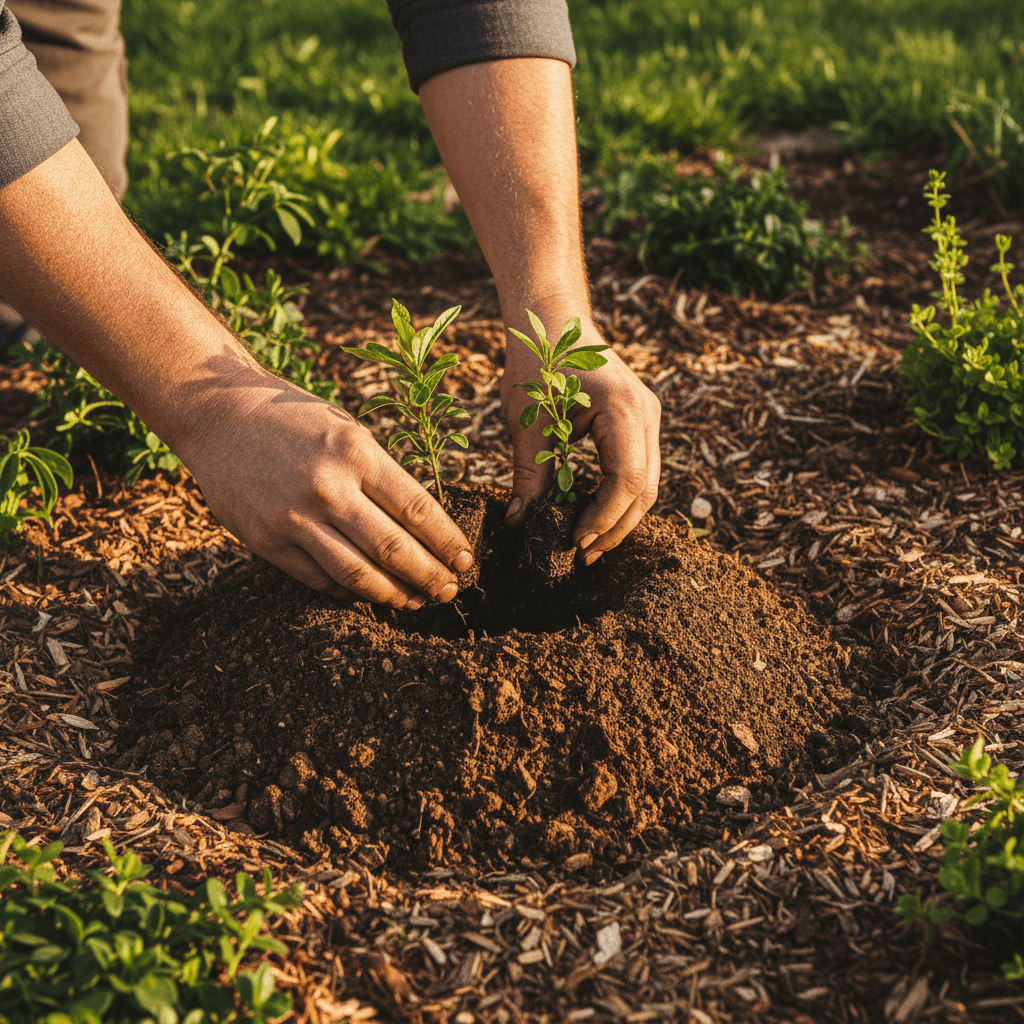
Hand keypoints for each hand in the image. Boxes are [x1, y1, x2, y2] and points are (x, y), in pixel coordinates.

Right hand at [179, 368, 472, 606]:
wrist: (218, 415)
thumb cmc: (294, 420)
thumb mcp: (348, 431)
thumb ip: (381, 477)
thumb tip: (423, 529)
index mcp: (356, 452)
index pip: (418, 510)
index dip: (448, 542)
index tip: (465, 561)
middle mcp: (327, 487)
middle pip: (394, 548)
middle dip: (429, 576)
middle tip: (448, 591)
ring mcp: (294, 518)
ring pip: (358, 574)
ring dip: (394, 594)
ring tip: (415, 601)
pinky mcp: (267, 542)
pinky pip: (319, 579)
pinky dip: (350, 592)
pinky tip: (370, 595)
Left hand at [501, 318, 660, 561]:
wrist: (553, 318)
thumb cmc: (537, 360)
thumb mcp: (527, 421)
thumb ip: (529, 474)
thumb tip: (520, 524)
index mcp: (622, 408)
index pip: (626, 479)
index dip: (603, 517)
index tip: (573, 541)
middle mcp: (645, 413)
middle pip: (646, 488)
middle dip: (615, 527)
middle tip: (581, 555)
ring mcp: (648, 417)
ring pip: (648, 483)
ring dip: (620, 517)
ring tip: (587, 543)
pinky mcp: (640, 422)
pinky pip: (639, 469)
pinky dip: (619, 497)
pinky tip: (593, 515)